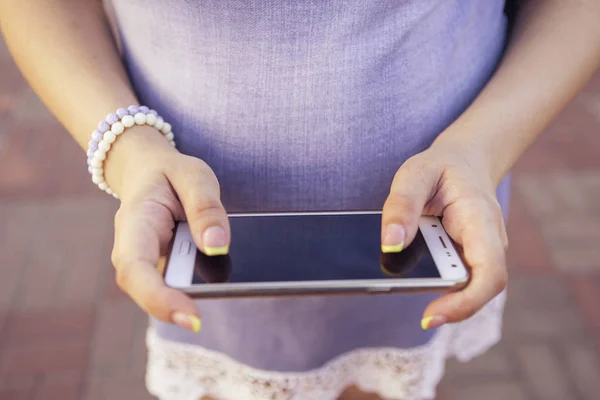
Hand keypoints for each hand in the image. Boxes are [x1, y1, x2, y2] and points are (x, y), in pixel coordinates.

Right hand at [105, 126, 229, 331]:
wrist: (149, 170)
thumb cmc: (170, 173)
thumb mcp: (194, 176)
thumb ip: (206, 208)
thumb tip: (218, 247)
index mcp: (135, 223)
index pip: (136, 269)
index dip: (159, 298)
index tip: (191, 316)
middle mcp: (131, 249)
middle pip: (143, 289)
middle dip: (170, 307)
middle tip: (200, 321)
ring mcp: (143, 262)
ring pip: (157, 292)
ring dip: (184, 300)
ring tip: (224, 295)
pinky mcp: (159, 267)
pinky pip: (172, 285)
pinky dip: (193, 290)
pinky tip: (225, 285)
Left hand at [381, 140, 507, 329]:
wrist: (464, 161)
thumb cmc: (441, 167)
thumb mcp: (415, 173)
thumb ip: (402, 206)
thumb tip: (390, 245)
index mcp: (481, 220)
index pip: (489, 273)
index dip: (465, 302)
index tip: (430, 316)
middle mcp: (488, 243)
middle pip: (477, 288)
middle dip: (448, 304)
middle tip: (410, 307)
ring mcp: (479, 254)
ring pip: (465, 286)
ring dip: (435, 290)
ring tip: (397, 284)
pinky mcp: (465, 258)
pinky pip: (453, 277)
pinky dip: (431, 280)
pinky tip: (403, 275)